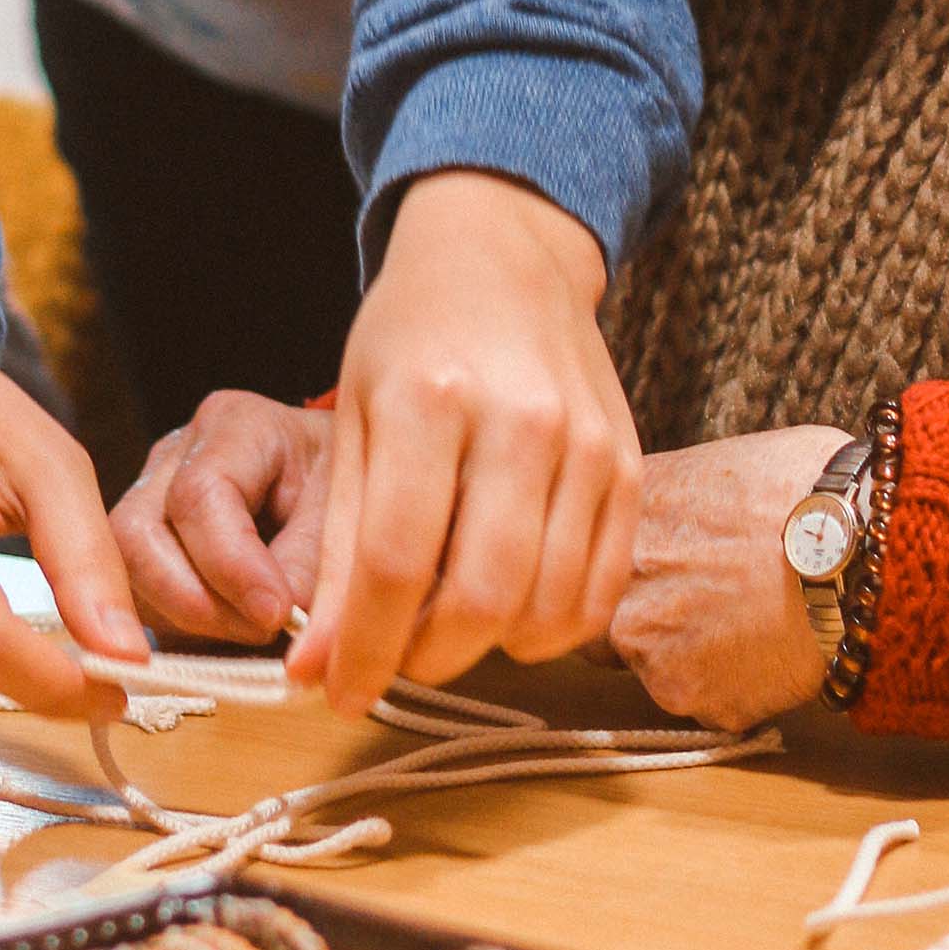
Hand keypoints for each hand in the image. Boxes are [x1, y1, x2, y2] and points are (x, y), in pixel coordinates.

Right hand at [108, 392, 332, 641]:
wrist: (341, 488)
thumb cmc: (350, 489)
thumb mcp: (350, 513)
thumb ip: (314, 562)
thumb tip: (280, 618)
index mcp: (235, 425)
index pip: (202, 494)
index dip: (232, 564)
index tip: (277, 614)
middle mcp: (176, 457)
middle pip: (139, 536)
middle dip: (195, 601)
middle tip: (262, 631)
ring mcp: (150, 502)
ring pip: (129, 576)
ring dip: (191, 621)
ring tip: (258, 633)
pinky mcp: (147, 551)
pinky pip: (140, 601)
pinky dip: (184, 631)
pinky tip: (235, 635)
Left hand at [285, 170, 639, 714]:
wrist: (505, 255)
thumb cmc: (413, 335)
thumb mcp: (354, 421)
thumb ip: (337, 550)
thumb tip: (316, 668)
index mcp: (431, 398)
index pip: (397, 560)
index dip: (365, 649)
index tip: (338, 694)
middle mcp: (522, 420)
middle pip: (482, 596)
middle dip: (428, 660)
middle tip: (395, 662)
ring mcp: (590, 444)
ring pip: (546, 606)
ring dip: (488, 650)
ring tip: (446, 628)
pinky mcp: (632, 466)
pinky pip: (600, 589)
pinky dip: (553, 629)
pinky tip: (510, 612)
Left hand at [608, 428, 842, 730]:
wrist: (858, 554)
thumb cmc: (813, 492)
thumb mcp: (728, 464)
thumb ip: (679, 497)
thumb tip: (683, 511)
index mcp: (631, 514)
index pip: (596, 551)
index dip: (632, 566)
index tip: (663, 569)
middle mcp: (622, 580)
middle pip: (605, 615)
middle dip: (642, 617)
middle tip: (708, 605)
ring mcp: (649, 643)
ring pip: (648, 664)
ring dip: (685, 656)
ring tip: (752, 627)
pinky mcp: (688, 695)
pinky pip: (700, 700)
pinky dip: (730, 688)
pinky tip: (771, 654)